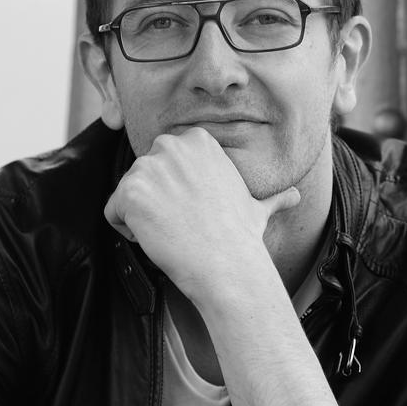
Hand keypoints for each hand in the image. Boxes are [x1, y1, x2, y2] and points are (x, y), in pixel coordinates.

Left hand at [104, 127, 299, 301]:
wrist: (226, 264)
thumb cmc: (241, 238)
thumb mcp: (257, 208)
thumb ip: (270, 198)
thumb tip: (294, 197)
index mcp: (197, 141)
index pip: (164, 164)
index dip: (175, 194)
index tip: (194, 212)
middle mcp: (170, 145)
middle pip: (142, 176)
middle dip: (156, 202)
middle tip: (182, 224)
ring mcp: (147, 167)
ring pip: (126, 195)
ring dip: (142, 218)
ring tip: (173, 232)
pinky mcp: (129, 192)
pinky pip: (112, 212)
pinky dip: (127, 230)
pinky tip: (157, 238)